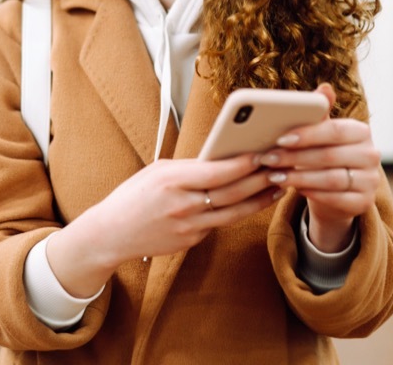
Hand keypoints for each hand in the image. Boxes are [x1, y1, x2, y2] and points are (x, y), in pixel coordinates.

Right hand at [46, 153, 280, 296]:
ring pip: (234, 212)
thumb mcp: (157, 172)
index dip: (244, 163)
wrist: (111, 233)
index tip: (263, 152)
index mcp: (172, 180)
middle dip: (260, 178)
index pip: (217, 172)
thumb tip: (220, 159)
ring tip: (278, 185)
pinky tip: (252, 201)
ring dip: (259, 198)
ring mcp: (189, 227)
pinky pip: (219, 224)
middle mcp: (183, 205)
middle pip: (232, 193)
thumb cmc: (133, 195)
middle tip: (281, 165)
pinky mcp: (191, 241)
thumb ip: (189, 168)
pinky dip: (237, 211)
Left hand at [256, 83, 379, 251]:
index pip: (334, 131)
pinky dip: (311, 194)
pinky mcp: (364, 203)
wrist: (338, 192)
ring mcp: (370, 181)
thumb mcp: (321, 134)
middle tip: (268, 159)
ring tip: (274, 176)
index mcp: (361, 132)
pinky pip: (335, 199)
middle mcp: (371, 155)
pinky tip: (293, 189)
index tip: (280, 138)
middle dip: (294, 158)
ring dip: (298, 177)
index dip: (306, 135)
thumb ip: (320, 113)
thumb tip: (324, 87)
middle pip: (329, 156)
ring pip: (330, 179)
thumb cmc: (325, 155)